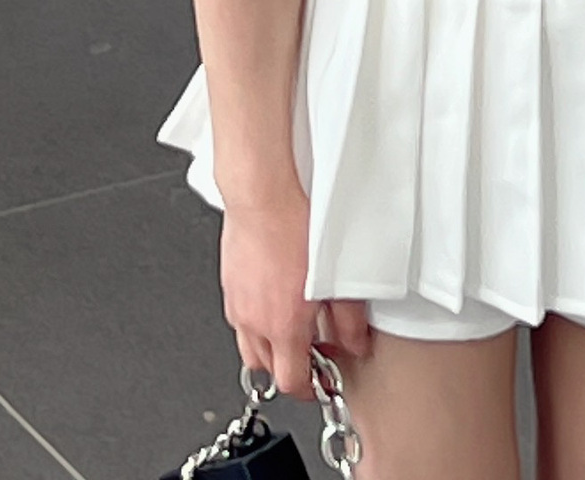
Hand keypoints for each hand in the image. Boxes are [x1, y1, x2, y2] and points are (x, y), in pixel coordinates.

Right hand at [221, 189, 373, 400]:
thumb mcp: (336, 277)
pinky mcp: (229, 285)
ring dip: (270, 346)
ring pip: (250, 346)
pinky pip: (240, 318)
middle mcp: (255, 322)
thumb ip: (349, 319)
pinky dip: (256, 320)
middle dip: (289, 367)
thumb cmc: (293, 226)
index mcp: (283, 327)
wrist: (262, 196)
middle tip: (311, 350)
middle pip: (268, 369)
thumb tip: (355, 341)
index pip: (291, 382)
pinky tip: (273, 297)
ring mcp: (237, 304)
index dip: (308, 388)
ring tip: (291, 325)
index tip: (321, 380)